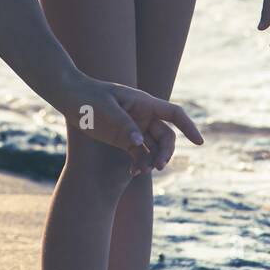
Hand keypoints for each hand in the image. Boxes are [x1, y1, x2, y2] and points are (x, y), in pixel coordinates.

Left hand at [59, 77, 203, 173]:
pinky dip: (140, 164)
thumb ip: (124, 125)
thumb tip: (139, 142)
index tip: (199, 143)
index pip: (174, 114)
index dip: (188, 127)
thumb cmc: (88, 96)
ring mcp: (135, 128)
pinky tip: (133, 172)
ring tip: (139, 171)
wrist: (70, 97)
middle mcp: (144, 116)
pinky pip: (140, 154)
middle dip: (166, 152)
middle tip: (157, 166)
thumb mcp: (106, 108)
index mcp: (144, 103)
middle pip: (166, 136)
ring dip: (152, 161)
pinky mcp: (125, 139)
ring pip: (154, 148)